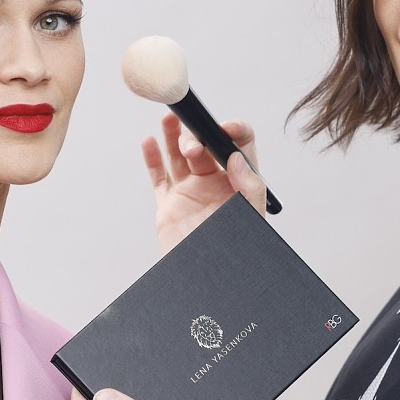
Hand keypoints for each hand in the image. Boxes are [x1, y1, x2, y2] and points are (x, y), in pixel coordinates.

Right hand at [143, 114, 267, 255]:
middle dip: (198, 138)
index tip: (225, 128)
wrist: (207, 281)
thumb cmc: (234, 253)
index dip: (234, 131)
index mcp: (239, 184)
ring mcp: (190, 193)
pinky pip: (158, 177)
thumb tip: (235, 157)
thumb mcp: (251, 218)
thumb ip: (250, 187)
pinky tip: (148, 141)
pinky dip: (151, 159)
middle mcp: (215, 184)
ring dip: (173, 135)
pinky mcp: (169, 205)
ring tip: (169, 119)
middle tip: (193, 148)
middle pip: (205, 147)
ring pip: (179, 156)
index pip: (239, 147)